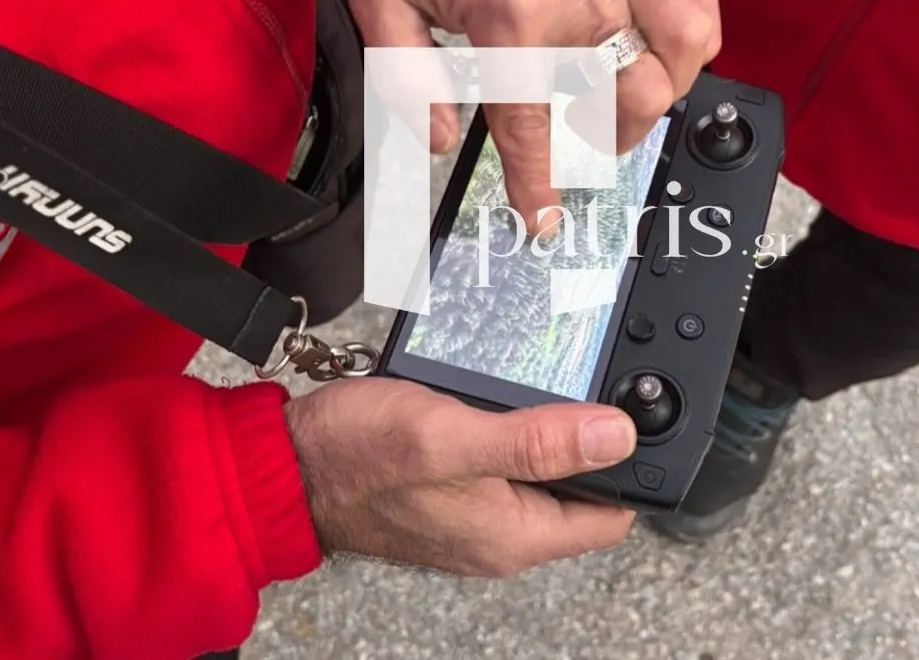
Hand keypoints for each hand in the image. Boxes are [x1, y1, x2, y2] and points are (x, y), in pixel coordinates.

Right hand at [284, 376, 637, 576]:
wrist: (284, 465)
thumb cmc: (355, 456)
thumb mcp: (452, 435)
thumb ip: (536, 440)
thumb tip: (618, 435)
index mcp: (514, 535)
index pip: (611, 515)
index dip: (631, 465)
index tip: (633, 412)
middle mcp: (500, 535)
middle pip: (580, 491)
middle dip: (590, 441)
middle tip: (588, 382)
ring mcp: (474, 516)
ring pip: (539, 473)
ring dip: (547, 431)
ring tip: (542, 383)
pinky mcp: (450, 492)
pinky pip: (501, 464)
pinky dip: (508, 430)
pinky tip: (496, 396)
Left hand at [349, 0, 721, 233]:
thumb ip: (402, 75)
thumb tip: (439, 138)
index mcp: (505, 14)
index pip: (531, 127)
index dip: (538, 185)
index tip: (543, 219)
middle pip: (611, 103)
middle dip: (597, 141)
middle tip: (577, 140)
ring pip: (671, 64)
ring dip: (651, 101)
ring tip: (621, 106)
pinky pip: (698, 0)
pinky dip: (696, 40)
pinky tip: (669, 56)